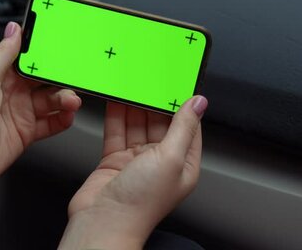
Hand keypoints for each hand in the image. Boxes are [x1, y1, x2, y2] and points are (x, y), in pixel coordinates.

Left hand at [0, 22, 81, 209]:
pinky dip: (62, 119)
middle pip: (44, 78)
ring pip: (51, 100)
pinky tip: (68, 116)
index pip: (28, 56)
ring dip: (65, 98)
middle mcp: (11, 91)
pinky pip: (51, 123)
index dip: (45, 52)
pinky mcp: (25, 132)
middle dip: (60, 77)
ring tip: (71, 101)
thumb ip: (2, 54)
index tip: (63, 47)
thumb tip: (14, 29)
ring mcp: (19, 112)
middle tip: (73, 77)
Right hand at [59, 97, 206, 249]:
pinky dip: (115, 115)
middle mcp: (161, 162)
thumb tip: (198, 103)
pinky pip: (116, 131)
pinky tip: (114, 100)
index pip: (188, 127)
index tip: (177, 83)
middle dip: (154, 103)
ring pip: (136, 124)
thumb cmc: (140, 203)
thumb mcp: (170, 158)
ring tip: (131, 85)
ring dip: (134, 106)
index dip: (183, 105)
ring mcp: (136, 160)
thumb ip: (183, 127)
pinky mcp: (114, 159)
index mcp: (183, 164)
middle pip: (159, 123)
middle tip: (149, 80)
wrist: (103, 221)